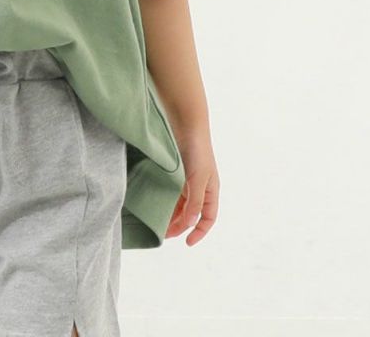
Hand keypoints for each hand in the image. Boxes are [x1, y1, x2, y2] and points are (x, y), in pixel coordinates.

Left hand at [164, 128, 219, 245]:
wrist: (186, 125)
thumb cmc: (197, 151)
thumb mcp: (198, 178)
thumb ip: (195, 200)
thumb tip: (192, 223)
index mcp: (211, 190)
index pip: (208, 218)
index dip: (200, 232)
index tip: (187, 243)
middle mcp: (201, 187)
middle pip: (192, 214)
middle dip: (180, 226)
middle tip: (164, 234)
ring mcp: (189, 180)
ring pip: (181, 205)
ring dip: (172, 215)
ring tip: (158, 224)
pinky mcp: (178, 172)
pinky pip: (174, 194)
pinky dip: (168, 202)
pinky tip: (158, 207)